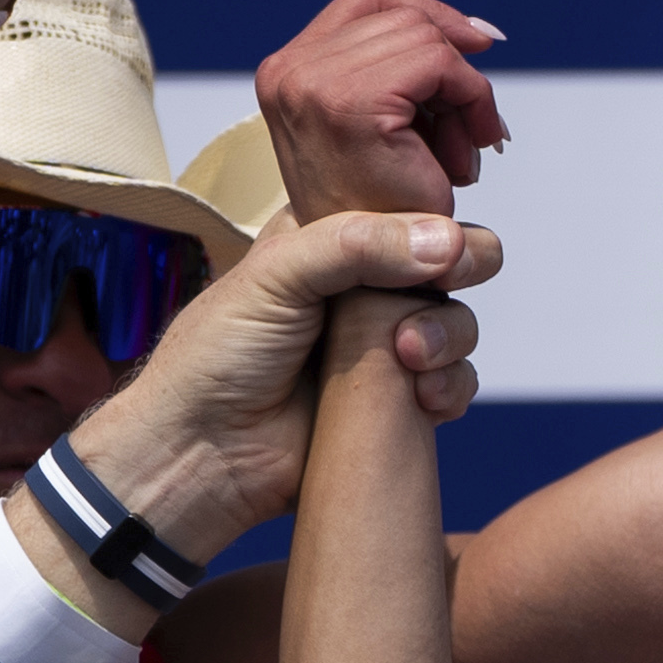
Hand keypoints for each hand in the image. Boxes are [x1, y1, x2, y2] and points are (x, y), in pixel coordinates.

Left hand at [40, 210, 494, 608]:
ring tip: (409, 357)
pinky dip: (450, 388)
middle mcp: (361, 288)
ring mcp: (380, 346)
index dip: (434, 219)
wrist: (202, 455)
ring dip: (449, 336)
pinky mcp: (394, 403)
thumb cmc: (218, 356)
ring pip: (456, 324)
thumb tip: (450, 242)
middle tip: (441, 289)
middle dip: (460, 273)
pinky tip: (421, 398)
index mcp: (329, 239)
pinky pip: (453, 385)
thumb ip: (360, 245)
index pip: (404, 207)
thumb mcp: (278, 273)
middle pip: (448, 262)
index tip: (446, 243)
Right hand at [255, 0, 507, 218]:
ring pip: (426, 34)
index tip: (473, 54)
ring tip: (462, 150)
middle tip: (471, 125)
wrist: (365, 287)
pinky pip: (438, 63)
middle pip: (402, 5)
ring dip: (465, 93)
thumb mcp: (382, 111)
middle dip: (453, 57)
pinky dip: (470, 102)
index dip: (433, 15)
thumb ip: (387, 43)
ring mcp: (312, 85)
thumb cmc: (377, 210)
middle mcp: (288, 70)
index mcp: (287, 68)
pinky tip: (465, 154)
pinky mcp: (349, 105)